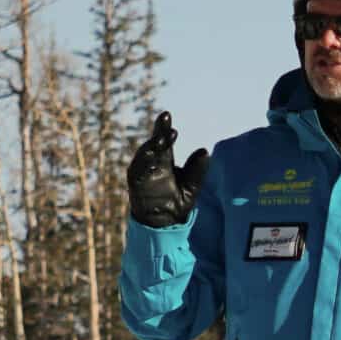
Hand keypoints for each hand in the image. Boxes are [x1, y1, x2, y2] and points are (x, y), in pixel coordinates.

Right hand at [127, 111, 209, 227]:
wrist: (164, 224)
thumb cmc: (177, 202)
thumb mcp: (192, 186)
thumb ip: (197, 170)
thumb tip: (205, 151)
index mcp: (164, 160)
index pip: (164, 140)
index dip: (164, 129)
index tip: (167, 115)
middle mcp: (152, 163)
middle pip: (154, 143)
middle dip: (158, 132)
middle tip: (165, 120)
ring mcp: (142, 173)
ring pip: (144, 155)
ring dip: (151, 146)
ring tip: (161, 139)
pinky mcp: (135, 184)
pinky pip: (137, 171)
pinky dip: (142, 163)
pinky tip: (150, 155)